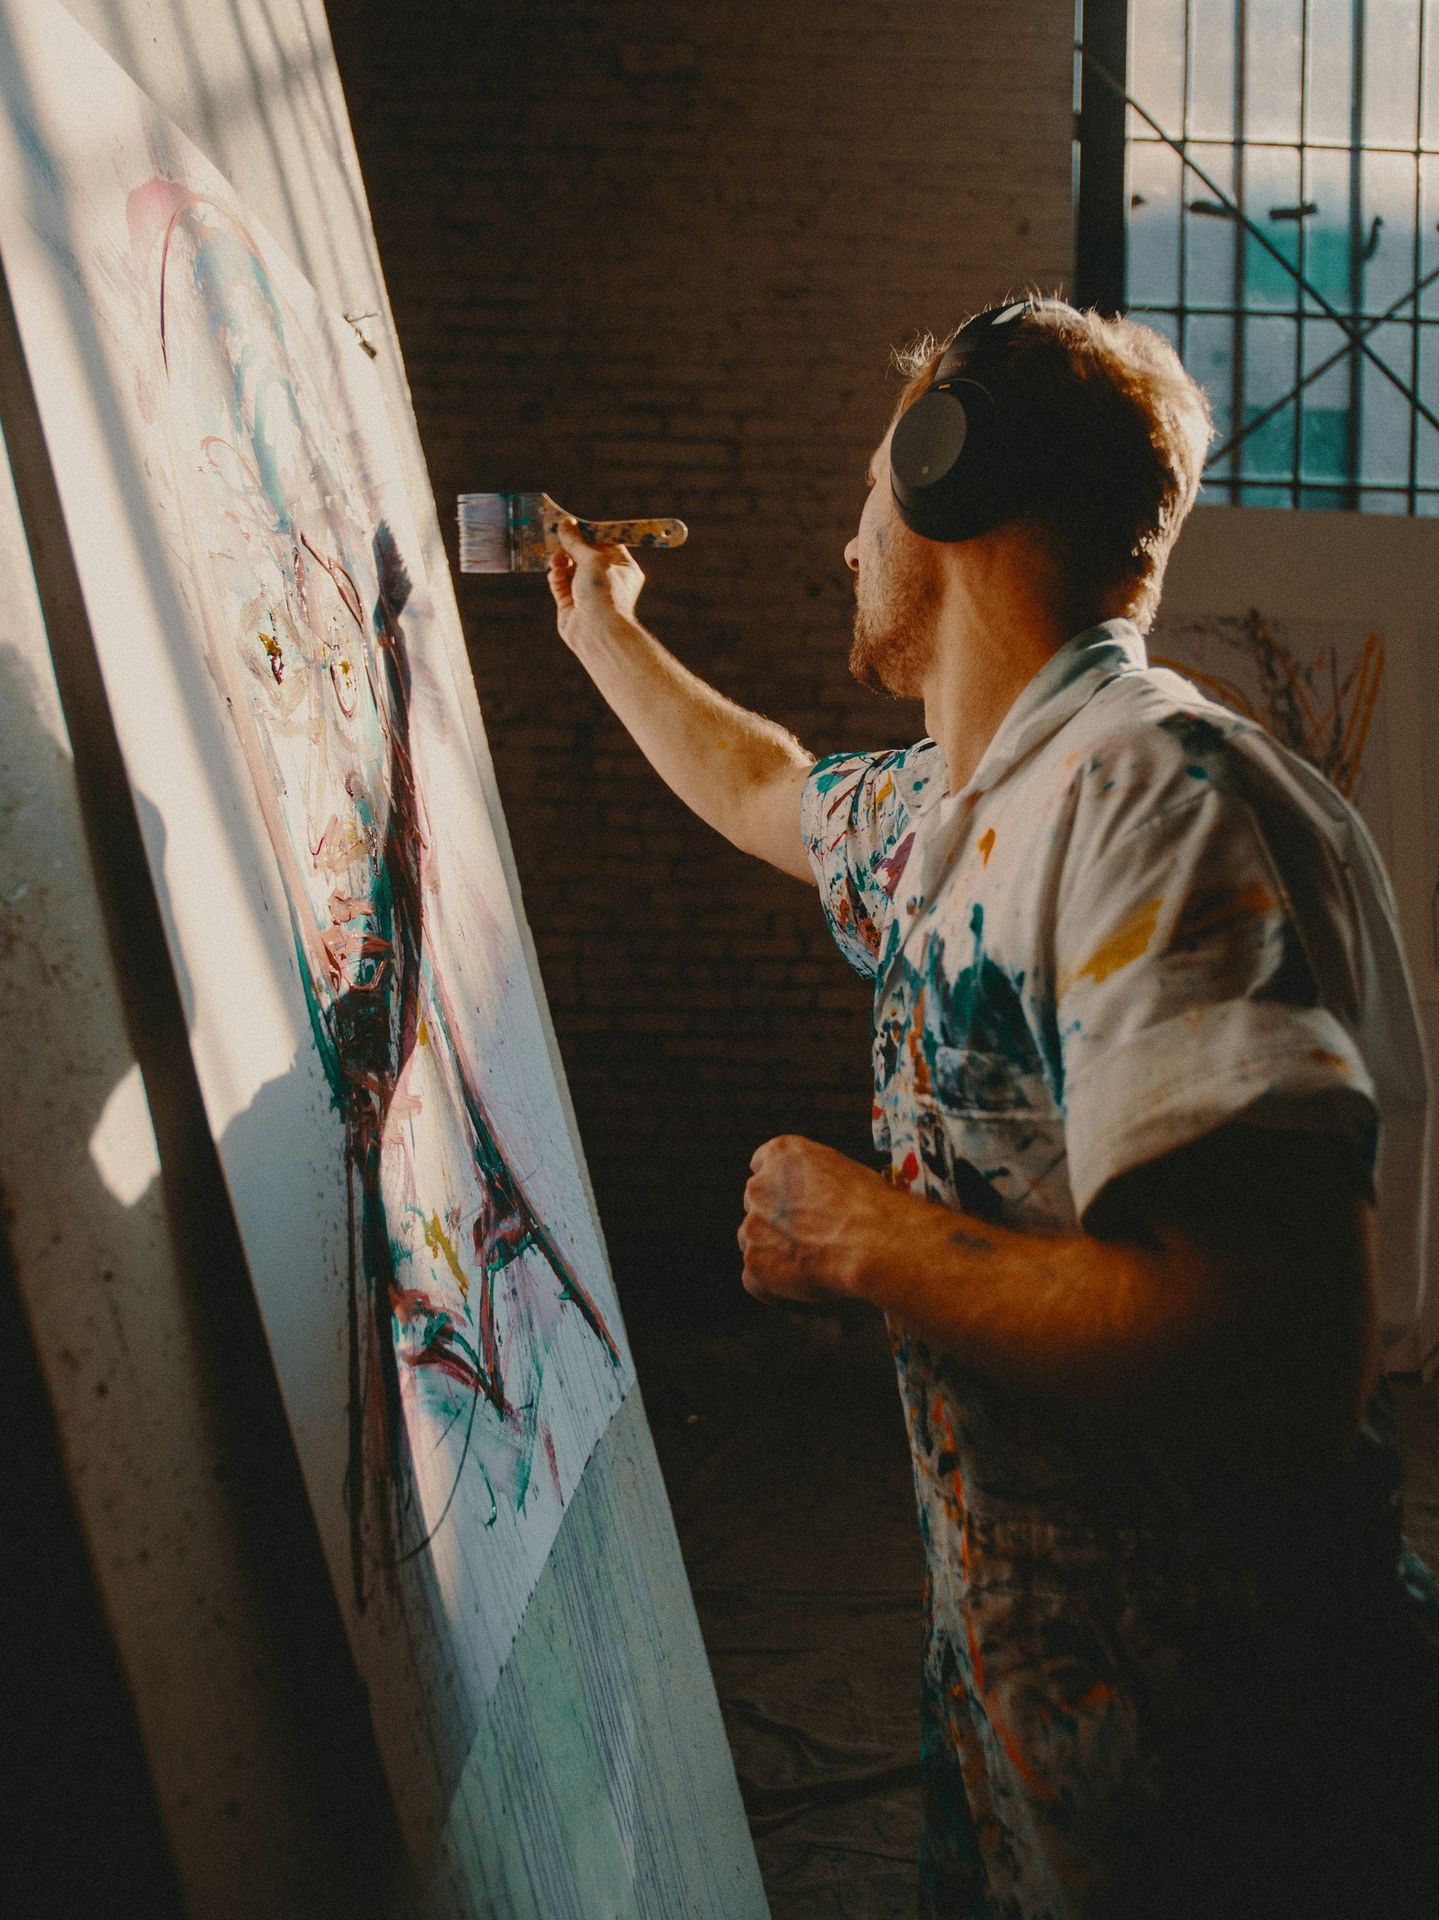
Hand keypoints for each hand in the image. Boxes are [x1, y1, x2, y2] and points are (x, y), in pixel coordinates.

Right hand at [546, 516, 645, 650]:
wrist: (597, 631)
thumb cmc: (604, 592)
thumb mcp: (593, 559)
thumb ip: (577, 541)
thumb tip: (565, 524)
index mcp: (623, 568)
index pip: (606, 544)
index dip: (589, 533)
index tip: (573, 523)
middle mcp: (607, 580)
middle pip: (585, 556)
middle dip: (570, 546)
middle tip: (555, 534)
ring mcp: (588, 593)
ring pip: (570, 569)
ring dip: (561, 561)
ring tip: (556, 560)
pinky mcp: (570, 605)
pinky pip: (560, 584)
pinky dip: (556, 576)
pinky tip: (555, 572)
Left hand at [738, 1134, 896, 1305]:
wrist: (874, 1241)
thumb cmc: (870, 1206)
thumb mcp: (841, 1170)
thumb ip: (814, 1181)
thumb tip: (813, 1200)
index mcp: (781, 1153)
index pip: (762, 1165)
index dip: (779, 1187)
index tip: (790, 1201)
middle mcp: (759, 1185)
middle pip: (756, 1206)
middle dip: (775, 1221)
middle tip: (807, 1238)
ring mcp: (753, 1225)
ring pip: (752, 1242)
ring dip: (772, 1253)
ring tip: (810, 1264)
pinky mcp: (755, 1262)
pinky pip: (754, 1280)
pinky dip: (771, 1286)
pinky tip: (799, 1286)